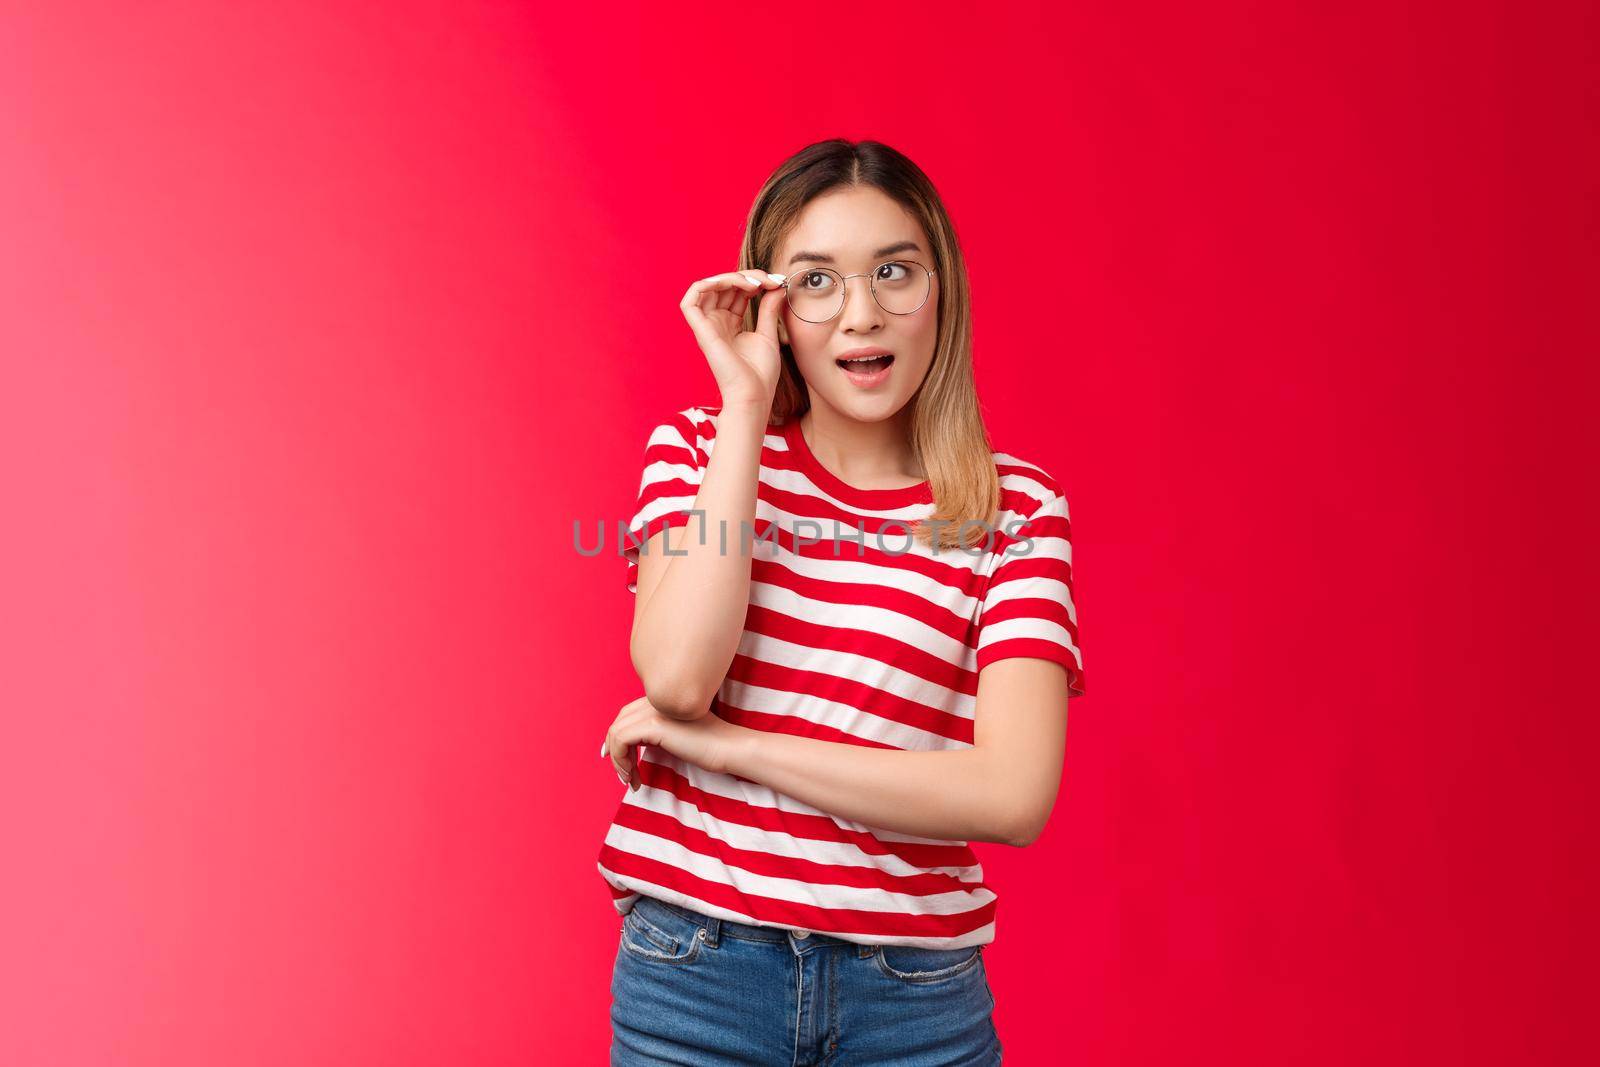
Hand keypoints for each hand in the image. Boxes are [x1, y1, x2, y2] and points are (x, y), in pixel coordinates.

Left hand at [601, 696, 748, 790]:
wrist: (727, 747)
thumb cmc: (708, 747)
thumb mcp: (676, 736)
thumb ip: (657, 733)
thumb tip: (633, 747)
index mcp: (661, 699)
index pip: (627, 714)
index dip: (617, 737)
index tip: (619, 761)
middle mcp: (655, 700)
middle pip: (619, 722)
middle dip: (615, 751)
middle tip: (624, 775)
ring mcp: (654, 710)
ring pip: (616, 732)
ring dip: (618, 760)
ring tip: (630, 780)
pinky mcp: (654, 724)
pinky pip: (621, 740)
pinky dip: (620, 760)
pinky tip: (633, 776)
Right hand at [679, 269, 786, 411]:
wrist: (754, 394)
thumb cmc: (760, 374)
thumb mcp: (768, 333)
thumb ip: (769, 309)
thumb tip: (778, 286)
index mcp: (730, 324)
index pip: (736, 291)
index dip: (753, 280)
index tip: (777, 283)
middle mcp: (716, 323)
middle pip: (723, 286)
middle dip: (746, 276)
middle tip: (769, 280)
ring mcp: (707, 327)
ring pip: (708, 287)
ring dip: (730, 277)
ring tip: (754, 283)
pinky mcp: (701, 331)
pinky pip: (690, 300)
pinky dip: (706, 284)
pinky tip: (732, 282)